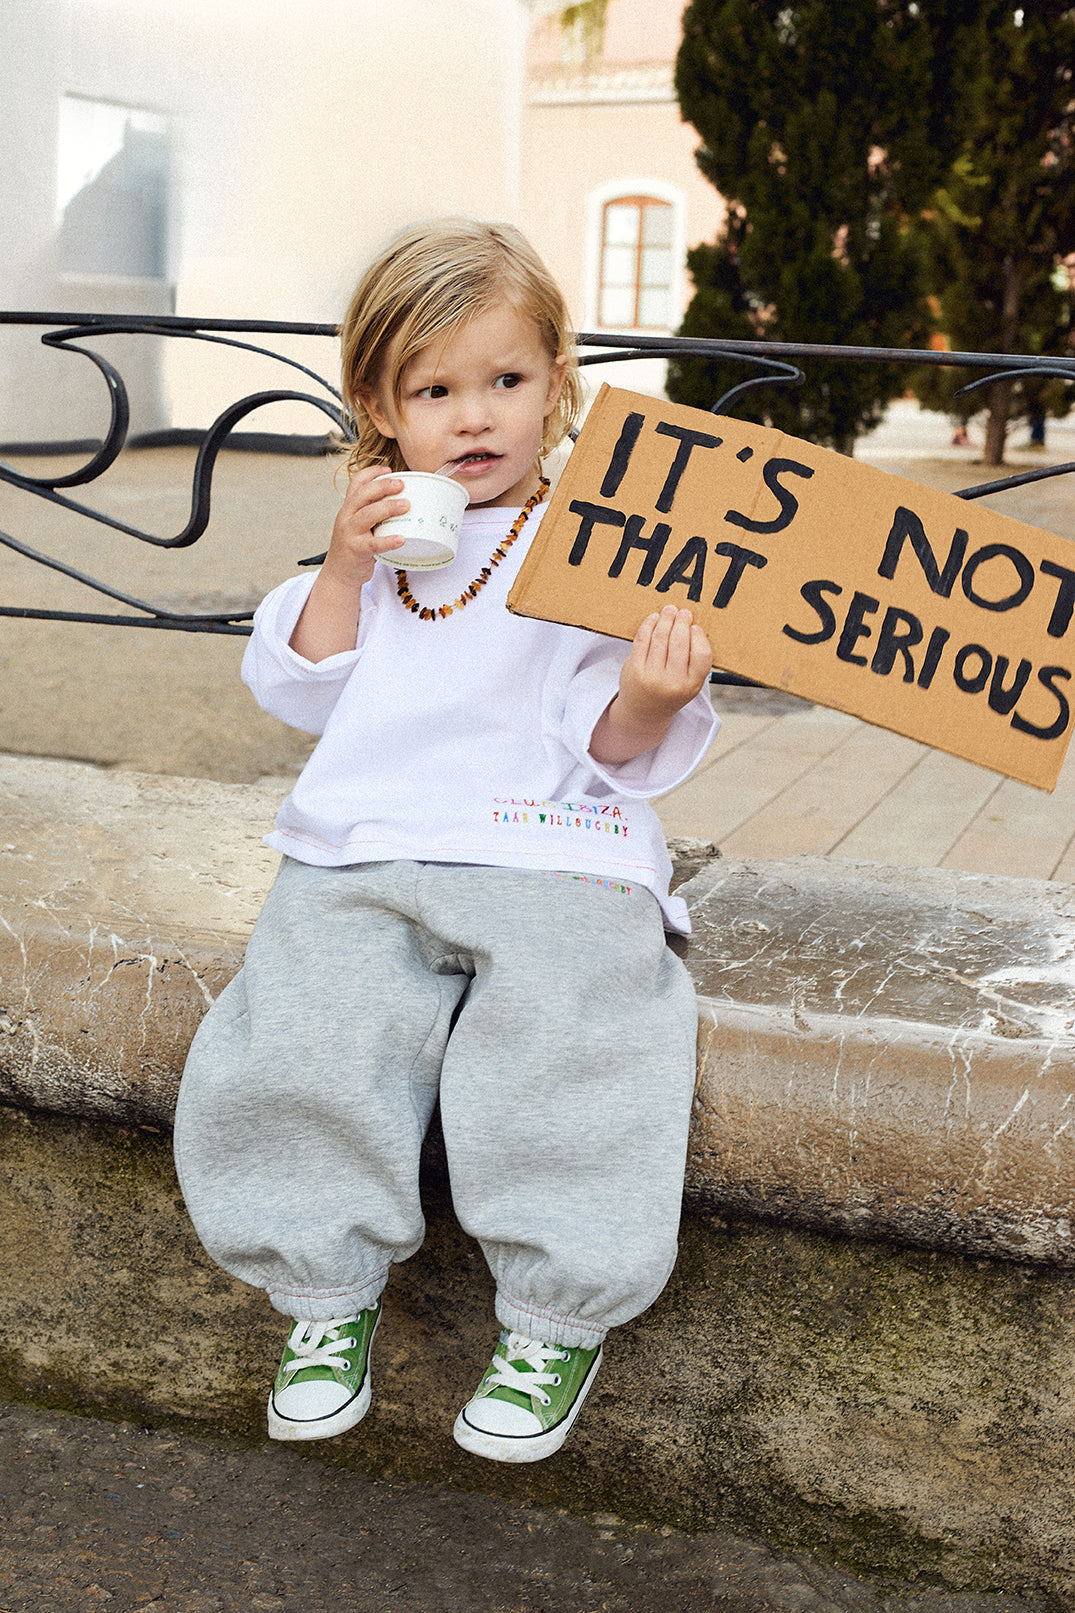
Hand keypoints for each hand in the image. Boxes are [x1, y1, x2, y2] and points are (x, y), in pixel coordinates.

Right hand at [289, 466, 408, 661]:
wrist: (339, 573)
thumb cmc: (356, 546)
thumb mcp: (359, 525)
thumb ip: (374, 513)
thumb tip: (405, 501)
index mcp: (348, 508)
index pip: (356, 484)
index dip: (371, 473)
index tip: (388, 469)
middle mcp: (346, 517)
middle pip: (362, 495)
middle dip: (382, 486)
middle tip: (402, 483)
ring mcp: (350, 533)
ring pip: (367, 515)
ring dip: (387, 508)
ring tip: (406, 505)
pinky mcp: (356, 551)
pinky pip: (373, 544)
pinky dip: (388, 541)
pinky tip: (402, 538)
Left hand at [589, 605, 712, 765]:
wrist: (643, 713)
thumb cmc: (670, 692)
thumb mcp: (689, 684)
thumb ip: (695, 662)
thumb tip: (693, 626)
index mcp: (692, 685)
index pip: (702, 655)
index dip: (699, 637)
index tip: (695, 626)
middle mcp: (672, 682)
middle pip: (680, 643)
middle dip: (681, 623)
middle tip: (683, 612)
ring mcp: (652, 676)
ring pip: (660, 638)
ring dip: (666, 620)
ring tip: (669, 611)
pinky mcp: (634, 669)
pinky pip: (643, 639)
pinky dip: (649, 625)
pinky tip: (654, 618)